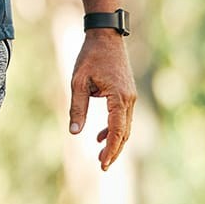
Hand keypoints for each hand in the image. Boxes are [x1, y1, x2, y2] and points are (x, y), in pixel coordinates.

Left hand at [69, 30, 135, 169]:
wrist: (106, 36)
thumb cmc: (90, 57)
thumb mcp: (78, 82)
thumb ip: (77, 108)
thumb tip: (74, 132)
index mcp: (119, 97)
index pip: (117, 130)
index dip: (110, 149)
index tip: (102, 164)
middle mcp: (129, 99)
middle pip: (124, 132)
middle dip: (114, 151)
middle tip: (102, 167)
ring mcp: (130, 96)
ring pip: (125, 126)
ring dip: (114, 141)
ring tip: (100, 157)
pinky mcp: (127, 94)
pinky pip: (122, 117)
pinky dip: (113, 129)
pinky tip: (99, 136)